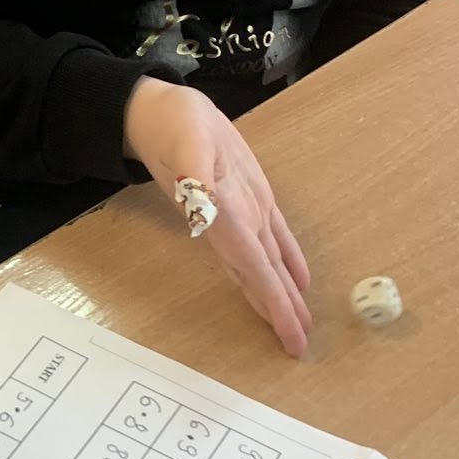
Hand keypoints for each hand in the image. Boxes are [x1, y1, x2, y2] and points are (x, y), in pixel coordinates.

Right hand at [123, 79, 311, 356]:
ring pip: (266, 264)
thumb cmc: (173, 124)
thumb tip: (200, 208)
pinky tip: (297, 280)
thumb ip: (192, 173)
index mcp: (223, 216)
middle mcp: (233, 224)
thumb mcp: (184, 141)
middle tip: (298, 346)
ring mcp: (242, 213)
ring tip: (298, 323)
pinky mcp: (250, 197)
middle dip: (279, 313)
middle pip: (260, 279)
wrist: (160, 112)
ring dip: (281, 294)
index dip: (274, 306)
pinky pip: (273, 237)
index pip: (255, 271)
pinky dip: (287, 260)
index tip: (291, 338)